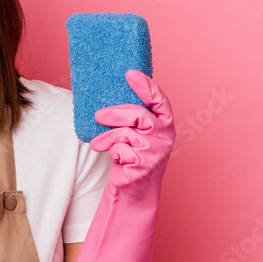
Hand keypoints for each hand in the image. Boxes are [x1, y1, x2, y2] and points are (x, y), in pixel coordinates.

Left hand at [89, 70, 174, 193]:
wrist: (134, 188)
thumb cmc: (132, 154)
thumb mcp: (135, 133)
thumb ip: (131, 117)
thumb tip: (107, 98)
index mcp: (165, 123)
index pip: (160, 101)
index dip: (146, 86)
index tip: (130, 73)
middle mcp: (165, 136)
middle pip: (139, 115)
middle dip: (115, 114)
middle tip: (98, 115)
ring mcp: (156, 152)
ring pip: (126, 134)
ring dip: (108, 138)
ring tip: (97, 144)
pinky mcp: (143, 166)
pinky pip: (120, 151)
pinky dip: (113, 154)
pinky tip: (116, 160)